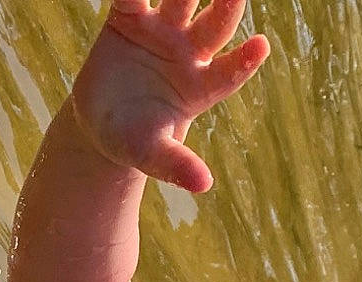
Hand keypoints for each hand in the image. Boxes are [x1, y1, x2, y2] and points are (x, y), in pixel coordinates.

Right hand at [71, 0, 271, 192]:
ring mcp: (162, 32)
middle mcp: (188, 54)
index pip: (228, 73)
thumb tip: (204, 185)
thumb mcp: (151, 155)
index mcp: (200, 88)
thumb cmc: (133, 141)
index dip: (243, 60)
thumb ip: (176, 166)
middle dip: (227, 6)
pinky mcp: (131, 18)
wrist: (100, 124)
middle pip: (214, 26)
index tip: (262, 46)